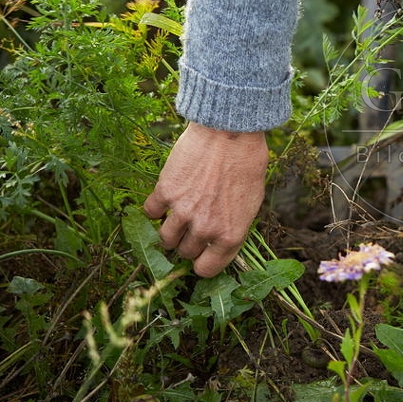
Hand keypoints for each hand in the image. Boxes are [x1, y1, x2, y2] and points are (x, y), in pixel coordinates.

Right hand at [145, 122, 268, 277]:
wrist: (231, 132)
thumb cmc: (247, 163)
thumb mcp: (252, 202)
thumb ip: (233, 226)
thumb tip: (220, 242)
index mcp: (231, 235)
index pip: (207, 269)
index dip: (202, 263)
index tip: (201, 256)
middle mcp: (206, 229)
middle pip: (185, 253)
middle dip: (188, 243)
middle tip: (191, 229)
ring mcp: (183, 212)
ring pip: (165, 239)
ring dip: (170, 231)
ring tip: (176, 218)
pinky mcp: (165, 192)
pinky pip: (150, 213)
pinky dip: (155, 209)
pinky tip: (165, 199)